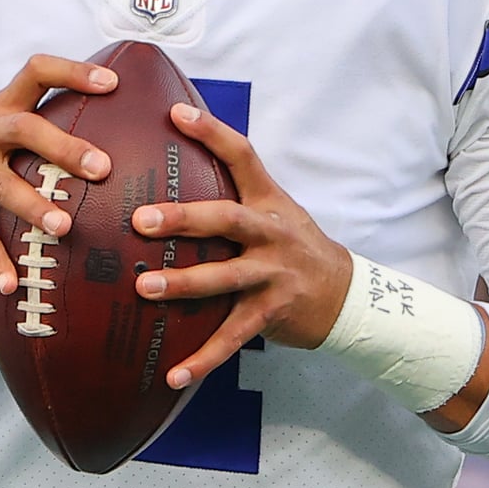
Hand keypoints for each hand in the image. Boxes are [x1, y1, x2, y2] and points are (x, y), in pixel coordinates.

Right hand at [0, 55, 116, 292]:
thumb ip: (43, 129)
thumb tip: (115, 139)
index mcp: (0, 108)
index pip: (35, 73)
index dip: (71, 72)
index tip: (111, 83)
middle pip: (22, 129)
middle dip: (64, 147)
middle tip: (102, 168)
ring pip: (2, 185)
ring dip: (34, 207)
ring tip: (64, 228)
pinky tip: (15, 281)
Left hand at [132, 102, 353, 389]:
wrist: (346, 296)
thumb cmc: (295, 248)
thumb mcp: (274, 212)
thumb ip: (232, 196)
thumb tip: (170, 178)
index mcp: (268, 201)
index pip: (241, 155)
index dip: (211, 132)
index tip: (175, 114)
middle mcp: (271, 233)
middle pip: (227, 219)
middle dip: (184, 218)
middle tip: (142, 220)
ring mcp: (273, 274)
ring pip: (224, 278)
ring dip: (183, 284)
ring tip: (143, 287)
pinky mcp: (272, 313)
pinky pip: (232, 337)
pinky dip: (203, 358)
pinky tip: (174, 374)